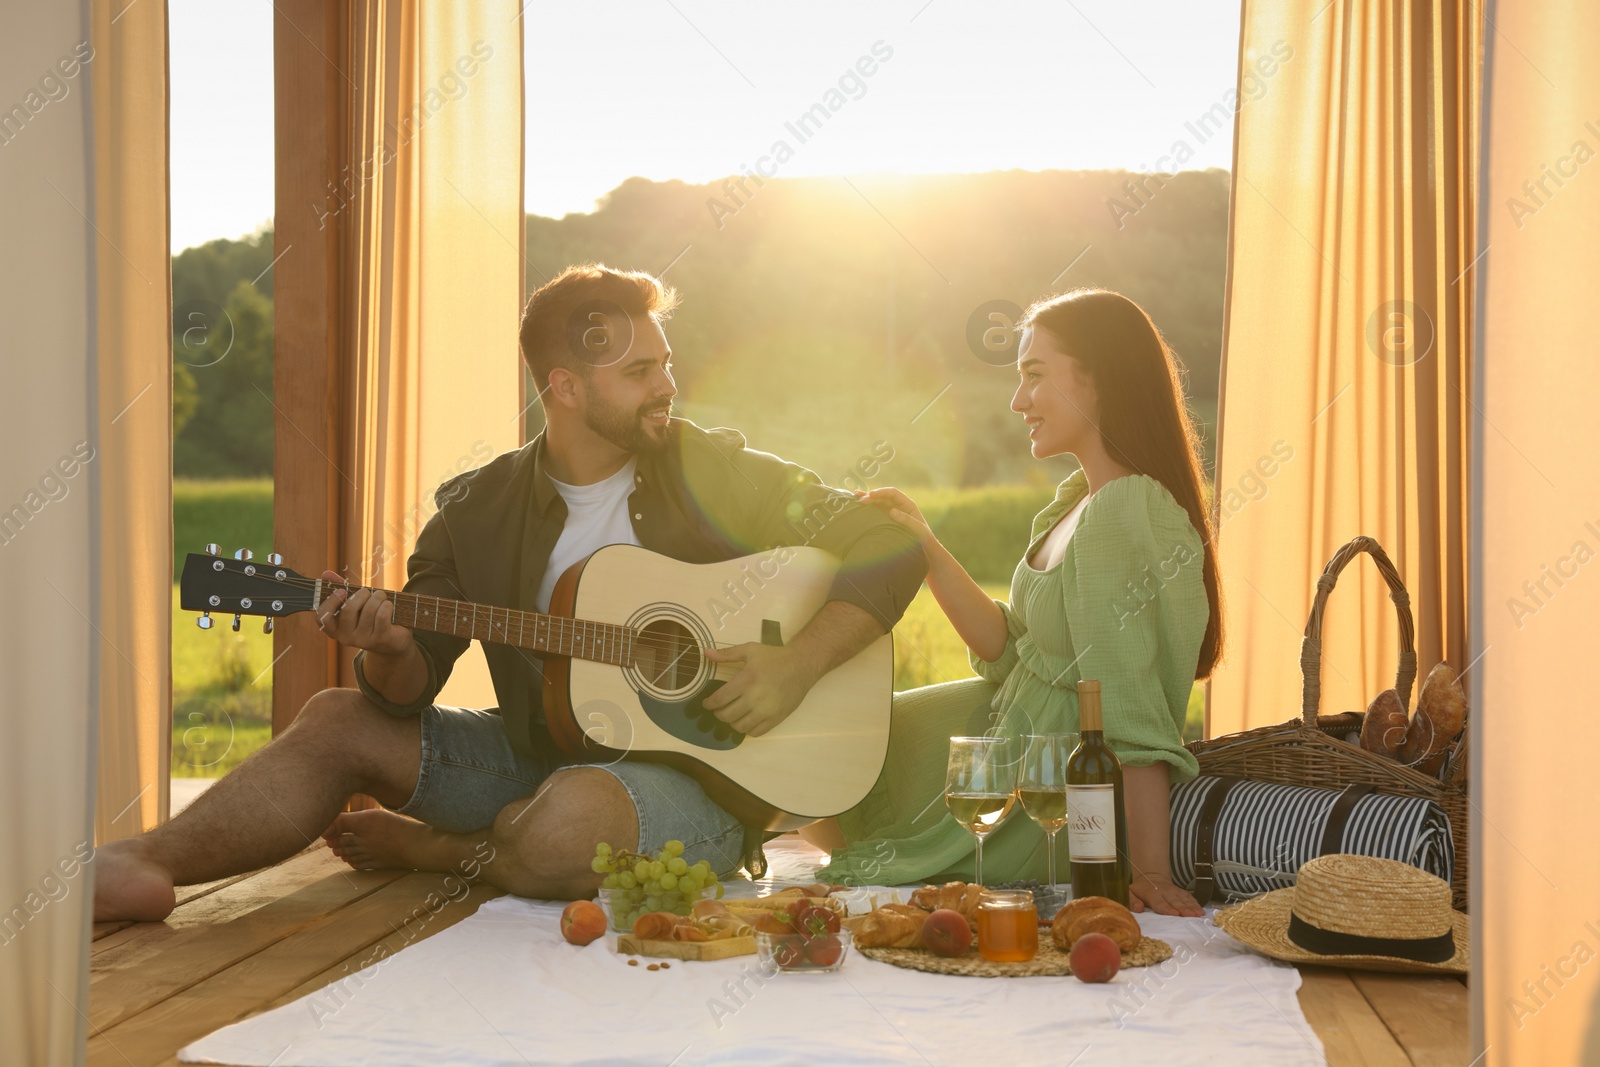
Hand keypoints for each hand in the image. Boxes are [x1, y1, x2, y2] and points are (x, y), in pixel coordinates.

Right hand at [315, 570, 413, 657]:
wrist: (393, 639)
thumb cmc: (370, 617)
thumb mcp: (354, 603)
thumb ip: (339, 588)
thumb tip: (326, 573)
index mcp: (335, 629)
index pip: (322, 617)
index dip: (331, 601)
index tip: (342, 590)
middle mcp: (346, 637)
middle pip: (349, 609)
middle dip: (362, 594)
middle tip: (368, 592)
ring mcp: (363, 640)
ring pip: (369, 609)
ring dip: (378, 597)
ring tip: (381, 597)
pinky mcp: (380, 639)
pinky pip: (382, 615)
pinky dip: (387, 605)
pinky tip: (388, 606)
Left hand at [700, 642, 817, 736]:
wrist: (801, 666)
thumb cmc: (774, 657)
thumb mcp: (750, 650)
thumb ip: (726, 654)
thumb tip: (705, 653)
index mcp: (746, 680)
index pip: (720, 699)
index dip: (709, 704)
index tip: (706, 704)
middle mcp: (755, 698)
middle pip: (727, 715)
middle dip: (718, 714)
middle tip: (719, 709)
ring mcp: (766, 711)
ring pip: (739, 727)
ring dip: (732, 722)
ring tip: (733, 714)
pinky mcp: (776, 718)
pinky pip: (755, 732)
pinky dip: (747, 729)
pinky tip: (746, 720)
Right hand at [852, 486, 938, 551]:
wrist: (925, 548)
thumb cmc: (924, 538)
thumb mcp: (918, 529)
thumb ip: (907, 520)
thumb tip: (892, 511)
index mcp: (908, 504)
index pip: (893, 493)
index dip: (881, 492)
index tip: (871, 494)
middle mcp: (899, 506)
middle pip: (883, 496)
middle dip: (872, 496)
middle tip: (860, 500)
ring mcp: (892, 512)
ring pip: (878, 502)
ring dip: (867, 499)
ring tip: (855, 496)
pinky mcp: (887, 519)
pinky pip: (877, 511)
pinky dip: (868, 507)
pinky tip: (859, 505)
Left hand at [1129, 873, 1204, 917]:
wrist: (1150, 877)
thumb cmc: (1140, 890)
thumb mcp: (1130, 893)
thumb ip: (1133, 901)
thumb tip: (1138, 909)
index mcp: (1151, 893)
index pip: (1159, 902)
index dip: (1167, 908)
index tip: (1175, 913)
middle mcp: (1164, 891)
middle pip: (1175, 901)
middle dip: (1183, 908)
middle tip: (1191, 915)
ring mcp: (1174, 891)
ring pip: (1184, 899)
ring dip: (1192, 906)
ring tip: (1198, 914)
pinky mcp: (1180, 892)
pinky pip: (1189, 897)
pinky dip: (1195, 903)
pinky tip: (1200, 910)